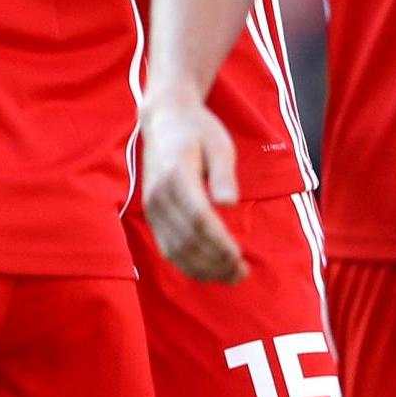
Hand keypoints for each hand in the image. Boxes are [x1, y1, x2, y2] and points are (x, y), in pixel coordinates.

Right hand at [139, 90, 246, 281]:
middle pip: (186, 239)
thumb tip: (228, 204)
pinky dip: (189, 265)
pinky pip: (168, 249)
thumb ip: (224, 174)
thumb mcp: (219, 144)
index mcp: (176, 175)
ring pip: (175, 250)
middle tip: (243, 272)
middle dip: (215, 261)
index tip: (239, 256)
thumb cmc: (198, 131)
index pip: (198, 218)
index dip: (218, 242)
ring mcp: (152, 208)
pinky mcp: (152, 216)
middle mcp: (158, 195)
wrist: (163, 120)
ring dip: (204, 269)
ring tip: (232, 276)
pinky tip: (211, 270)